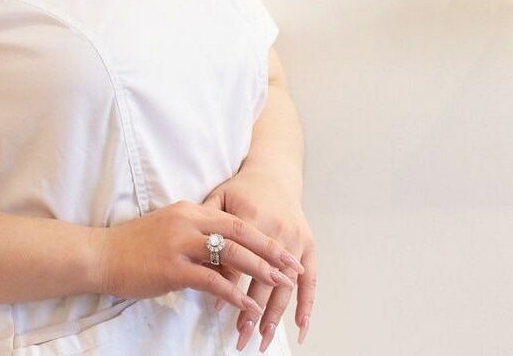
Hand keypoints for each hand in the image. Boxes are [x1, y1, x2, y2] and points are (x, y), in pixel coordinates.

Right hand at [95, 201, 303, 318]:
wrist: (101, 254)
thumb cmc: (133, 246)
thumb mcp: (168, 230)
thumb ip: (195, 236)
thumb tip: (222, 254)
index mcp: (189, 210)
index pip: (236, 221)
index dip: (264, 236)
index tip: (285, 249)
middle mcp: (188, 221)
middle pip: (241, 233)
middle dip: (271, 251)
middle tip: (293, 266)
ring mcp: (180, 243)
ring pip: (232, 255)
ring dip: (260, 271)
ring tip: (280, 284)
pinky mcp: (173, 267)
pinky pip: (212, 280)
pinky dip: (234, 294)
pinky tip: (248, 305)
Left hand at [204, 173, 316, 350]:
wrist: (273, 174)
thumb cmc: (240, 190)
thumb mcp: (219, 198)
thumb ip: (210, 227)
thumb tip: (201, 264)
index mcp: (252, 218)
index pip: (239, 260)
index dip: (230, 286)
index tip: (220, 309)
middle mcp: (277, 231)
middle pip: (264, 279)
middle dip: (253, 311)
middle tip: (241, 337)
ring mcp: (296, 240)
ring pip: (286, 285)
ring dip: (276, 315)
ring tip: (264, 339)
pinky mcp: (309, 245)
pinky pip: (311, 279)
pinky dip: (307, 304)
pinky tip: (300, 328)